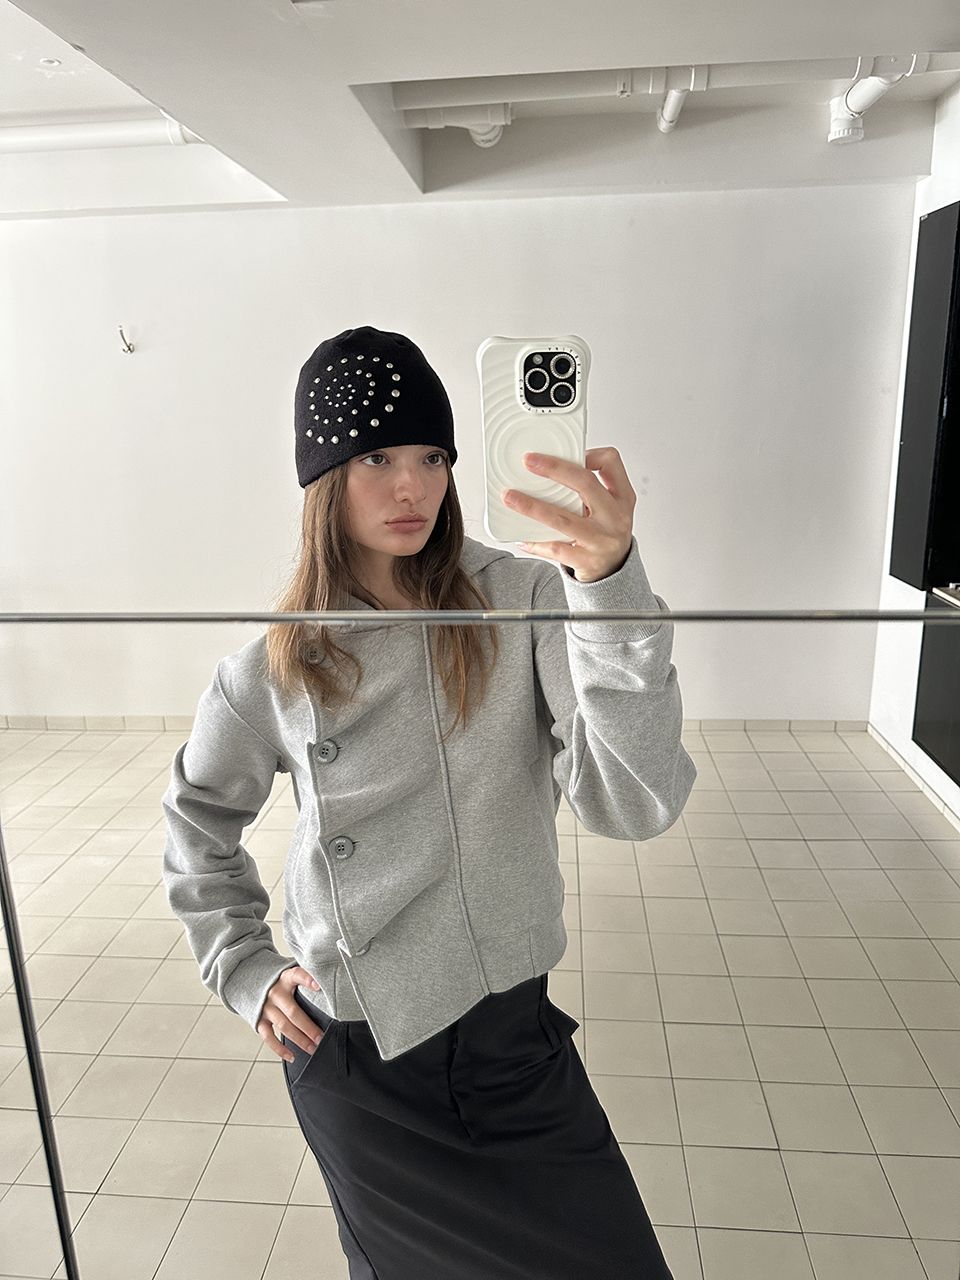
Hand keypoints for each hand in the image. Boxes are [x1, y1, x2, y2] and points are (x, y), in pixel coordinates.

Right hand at [258, 965, 325, 1062]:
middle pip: (293, 1012)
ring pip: (284, 1026)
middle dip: (309, 1027)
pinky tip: (291, 1056)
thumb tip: (330, 986)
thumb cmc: (280, 983)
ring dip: (300, 1040)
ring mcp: (266, 1007)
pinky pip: (269, 1037)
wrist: (253, 982)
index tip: (318, 986)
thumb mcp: (292, 975)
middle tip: (322, 1037)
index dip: (307, 980)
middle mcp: (275, 993)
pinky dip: (280, 1049)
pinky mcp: (259, 1020)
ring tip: (313, 1048)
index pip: (297, 975)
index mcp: (286, 978)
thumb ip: (307, 979)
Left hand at [501, 447, 635, 582]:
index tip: (566, 453)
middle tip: (529, 462)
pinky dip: (535, 542)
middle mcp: (615, 517)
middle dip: (554, 469)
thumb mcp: (609, 507)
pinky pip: (555, 548)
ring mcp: (601, 541)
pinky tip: (521, 536)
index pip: (611, 463)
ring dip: (532, 506)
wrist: (614, 572)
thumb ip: (590, 488)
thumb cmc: (606, 533)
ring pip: (562, 519)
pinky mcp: (586, 561)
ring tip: (510, 497)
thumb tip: (549, 467)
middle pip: (585, 484)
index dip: (589, 454)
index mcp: (622, 498)